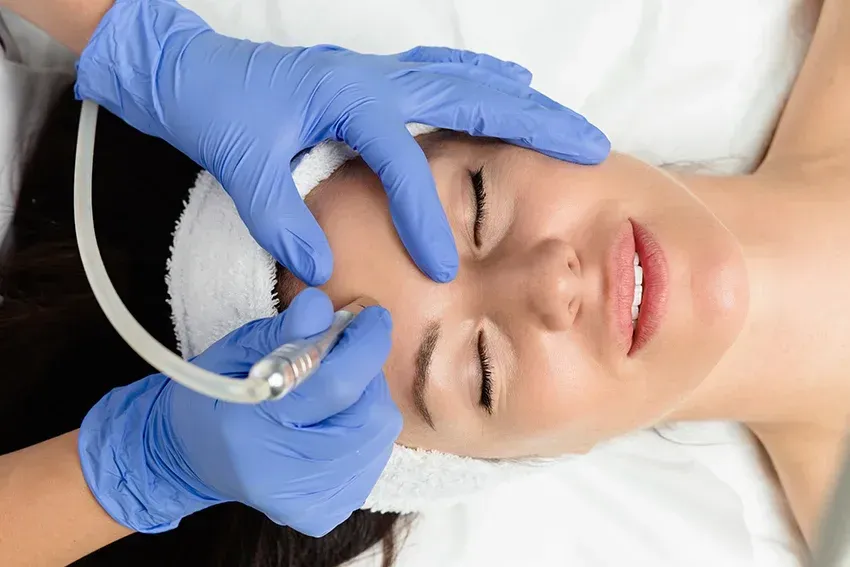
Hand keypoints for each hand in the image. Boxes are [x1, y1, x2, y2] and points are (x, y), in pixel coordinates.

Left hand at [75, 0, 609, 284]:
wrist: (188, 70)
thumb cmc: (214, 108)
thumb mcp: (240, 163)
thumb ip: (280, 216)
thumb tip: (322, 268)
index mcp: (345, 95)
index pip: (402, 161)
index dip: (425, 216)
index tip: (442, 270)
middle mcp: (373, 75)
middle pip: (471, 95)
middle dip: (534, 125)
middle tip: (589, 147)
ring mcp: (377, 72)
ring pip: (467, 81)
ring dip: (521, 103)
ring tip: (567, 125)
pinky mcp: (373, 79)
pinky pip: (444, 76)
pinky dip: (483, 85)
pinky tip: (505, 92)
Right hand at [78, 289, 400, 536]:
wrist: (190, 456)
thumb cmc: (216, 392)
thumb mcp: (240, 349)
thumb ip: (286, 330)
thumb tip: (322, 304)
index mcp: (252, 426)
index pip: (334, 385)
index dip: (364, 346)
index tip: (374, 318)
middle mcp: (281, 473)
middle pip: (366, 415)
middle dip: (366, 374)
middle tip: (345, 357)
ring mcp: (304, 501)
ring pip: (376, 437)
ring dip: (367, 402)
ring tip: (335, 392)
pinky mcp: (321, 514)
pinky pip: (371, 461)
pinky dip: (363, 433)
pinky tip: (334, 424)